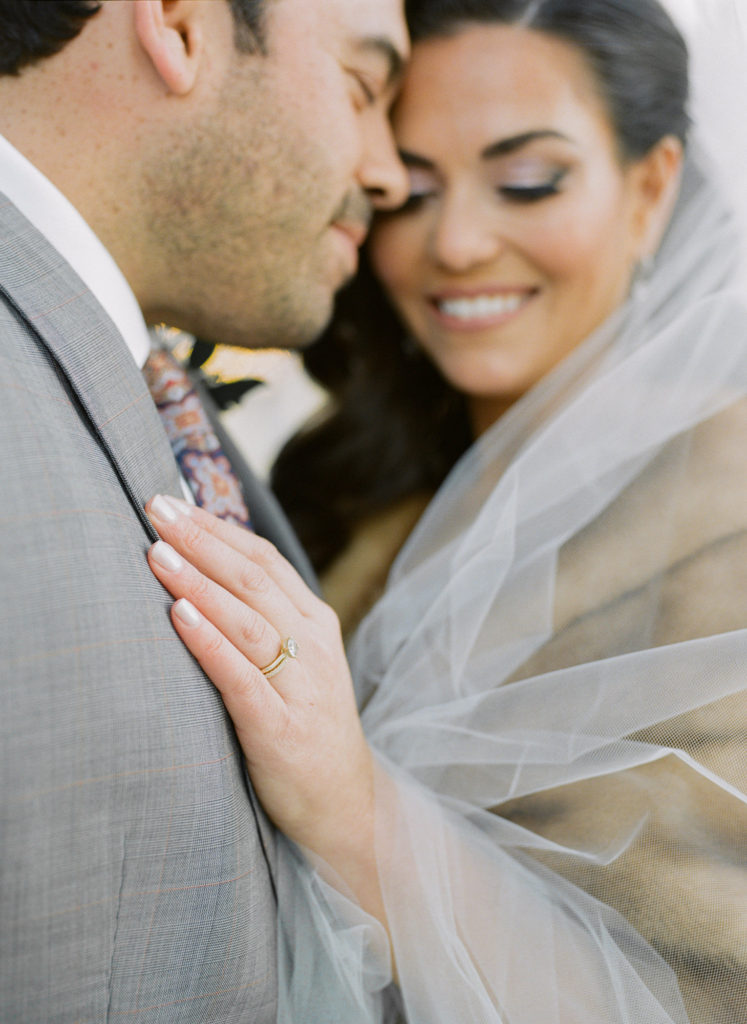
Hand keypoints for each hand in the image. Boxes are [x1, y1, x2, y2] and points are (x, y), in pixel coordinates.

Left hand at [144, 494, 374, 861]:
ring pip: (245, 619)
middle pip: (252, 579)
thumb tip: (205, 574)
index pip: (264, 559)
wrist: (347, 803)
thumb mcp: (299, 663)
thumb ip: (264, 620)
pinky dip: (208, 641)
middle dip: (201, 539)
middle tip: (155, 507)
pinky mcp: (280, 728)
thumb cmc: (308, 726)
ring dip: (198, 581)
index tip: (173, 501)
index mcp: (315, 623)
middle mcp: (312, 645)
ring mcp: (299, 686)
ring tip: (157, 551)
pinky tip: (178, 614)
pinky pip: (240, 676)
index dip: (218, 527)